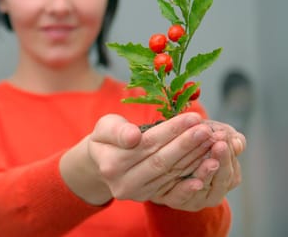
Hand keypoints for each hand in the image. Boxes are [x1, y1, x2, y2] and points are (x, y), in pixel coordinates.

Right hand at [87, 112, 214, 201]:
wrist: (101, 162)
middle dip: (187, 144)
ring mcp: (137, 193)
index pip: (147, 144)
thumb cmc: (106, 138)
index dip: (172, 130)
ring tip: (212, 142)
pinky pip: (176, 184)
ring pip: (171, 174)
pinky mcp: (150, 197)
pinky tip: (210, 165)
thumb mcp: (105, 127)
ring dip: (195, 158)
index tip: (193, 117)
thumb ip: (117, 130)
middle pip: (162, 161)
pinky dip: (194, 173)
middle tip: (207, 130)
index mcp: (110, 163)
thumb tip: (133, 136)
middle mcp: (123, 183)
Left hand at [148, 120, 244, 210]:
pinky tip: (195, 183)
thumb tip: (239, 142)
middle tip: (221, 145)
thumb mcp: (206, 133)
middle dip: (222, 161)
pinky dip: (189, 190)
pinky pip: (182, 197)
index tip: (227, 137)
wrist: (155, 162)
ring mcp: (196, 198)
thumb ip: (224, 136)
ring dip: (207, 175)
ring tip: (211, 162)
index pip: (232, 167)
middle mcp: (213, 190)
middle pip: (222, 179)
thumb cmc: (188, 143)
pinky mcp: (176, 201)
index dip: (230, 153)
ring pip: (205, 189)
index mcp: (225, 175)